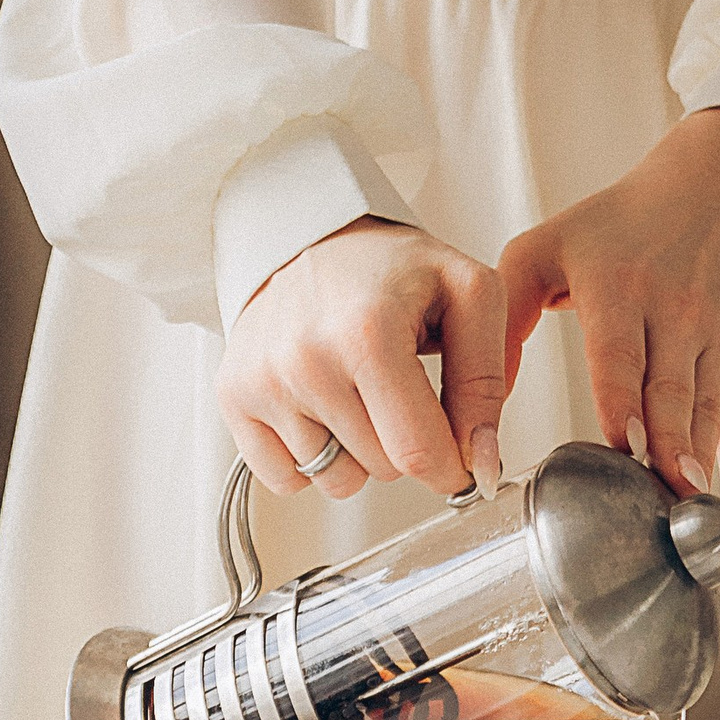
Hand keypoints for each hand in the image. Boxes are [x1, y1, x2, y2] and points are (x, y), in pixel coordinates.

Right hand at [216, 218, 508, 503]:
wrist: (313, 237)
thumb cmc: (394, 268)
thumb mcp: (468, 296)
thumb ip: (485, 380)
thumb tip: (480, 462)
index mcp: (369, 333)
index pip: (419, 451)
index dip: (452, 466)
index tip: (460, 454)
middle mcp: (306, 360)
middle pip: (383, 469)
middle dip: (406, 443)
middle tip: (401, 385)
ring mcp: (264, 381)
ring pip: (337, 482)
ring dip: (359, 452)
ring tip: (360, 391)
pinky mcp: (234, 397)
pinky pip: (287, 481)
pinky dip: (313, 459)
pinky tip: (323, 407)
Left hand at [499, 107, 719, 532]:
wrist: (707, 192)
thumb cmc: (612, 228)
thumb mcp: (544, 248)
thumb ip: (505, 316)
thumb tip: (478, 398)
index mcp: (618, 287)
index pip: (619, 354)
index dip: (623, 402)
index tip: (623, 448)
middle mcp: (672, 313)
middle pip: (668, 393)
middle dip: (664, 452)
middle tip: (653, 507)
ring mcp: (712, 337)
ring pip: (705, 413)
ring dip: (699, 468)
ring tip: (688, 520)